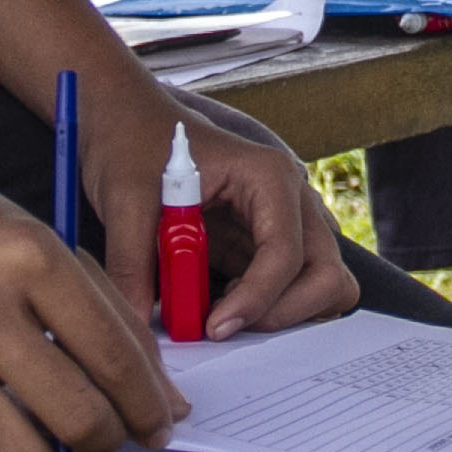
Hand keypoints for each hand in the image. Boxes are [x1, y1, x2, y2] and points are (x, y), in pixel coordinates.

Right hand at [0, 160, 175, 451]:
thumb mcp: (29, 235)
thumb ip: (99, 303)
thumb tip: (159, 392)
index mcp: (28, 255)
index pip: (114, 354)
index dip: (149, 404)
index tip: (159, 424)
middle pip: (78, 416)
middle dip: (108, 439)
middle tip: (105, 435)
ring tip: (44, 439)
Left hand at [89, 91, 360, 342]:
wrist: (127, 123)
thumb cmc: (132, 146)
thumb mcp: (124, 201)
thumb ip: (132, 265)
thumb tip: (137, 328)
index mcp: (268, 176)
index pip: (286, 253)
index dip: (256, 299)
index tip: (213, 327)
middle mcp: (290, 201)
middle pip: (327, 275)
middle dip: (283, 313)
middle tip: (224, 327)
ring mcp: (285, 225)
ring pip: (322, 286)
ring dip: (283, 314)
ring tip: (223, 314)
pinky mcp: (265, 246)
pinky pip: (292, 289)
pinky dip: (267, 310)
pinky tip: (219, 305)